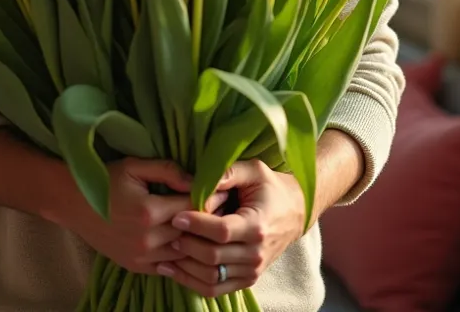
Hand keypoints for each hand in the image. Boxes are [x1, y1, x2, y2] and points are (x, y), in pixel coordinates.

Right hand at [52, 158, 225, 275]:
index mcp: (149, 211)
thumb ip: (167, 170)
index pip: (191, 206)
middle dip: (210, 221)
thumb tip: (196, 179)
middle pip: (191, 232)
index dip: (211, 198)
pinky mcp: (137, 266)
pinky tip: (191, 244)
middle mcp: (147, 239)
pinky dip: (182, 257)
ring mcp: (142, 257)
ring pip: (183, 253)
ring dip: (198, 241)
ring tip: (213, 228)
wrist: (72, 203)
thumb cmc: (104, 179)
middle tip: (227, 210)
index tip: (226, 192)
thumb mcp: (134, 166)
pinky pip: (169, 267)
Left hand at [157, 159, 305, 296]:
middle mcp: (256, 253)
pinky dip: (191, 282)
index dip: (196, 225)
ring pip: (211, 277)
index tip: (176, 216)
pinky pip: (215, 289)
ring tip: (165, 249)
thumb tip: (199, 184)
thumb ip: (227, 173)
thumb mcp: (253, 170)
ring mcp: (252, 270)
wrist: (295, 212)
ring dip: (184, 266)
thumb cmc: (270, 187)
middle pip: (213, 256)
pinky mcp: (247, 280)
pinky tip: (172, 269)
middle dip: (186, 245)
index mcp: (257, 226)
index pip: (221, 231)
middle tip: (168, 231)